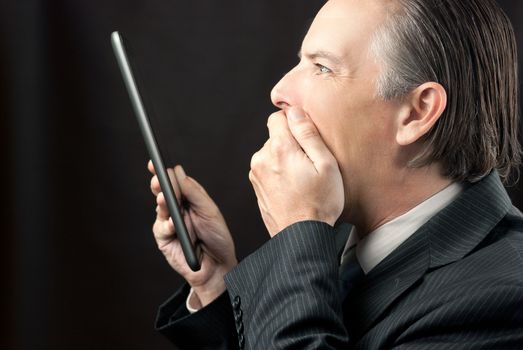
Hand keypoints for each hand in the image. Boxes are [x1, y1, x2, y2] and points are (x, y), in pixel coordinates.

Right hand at [149, 161, 236, 306]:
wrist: (218, 265)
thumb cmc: (217, 237)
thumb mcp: (210, 211)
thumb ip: (194, 192)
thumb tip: (179, 173)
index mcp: (188, 199)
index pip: (174, 182)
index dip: (163, 173)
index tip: (156, 163)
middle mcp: (176, 209)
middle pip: (163, 193)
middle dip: (158, 185)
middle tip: (157, 178)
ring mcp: (168, 223)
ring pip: (161, 208)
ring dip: (163, 202)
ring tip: (164, 197)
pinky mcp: (164, 239)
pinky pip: (162, 228)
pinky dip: (168, 225)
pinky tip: (174, 222)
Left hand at [249, 107, 343, 235]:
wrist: (301, 237)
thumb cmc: (319, 203)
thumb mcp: (326, 165)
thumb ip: (308, 134)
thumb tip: (294, 111)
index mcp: (279, 149)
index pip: (278, 117)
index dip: (294, 123)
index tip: (307, 138)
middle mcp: (261, 158)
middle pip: (275, 137)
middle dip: (292, 144)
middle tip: (310, 165)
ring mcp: (256, 174)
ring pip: (272, 153)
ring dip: (285, 160)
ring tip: (303, 180)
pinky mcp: (256, 187)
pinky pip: (268, 169)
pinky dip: (279, 174)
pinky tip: (294, 189)